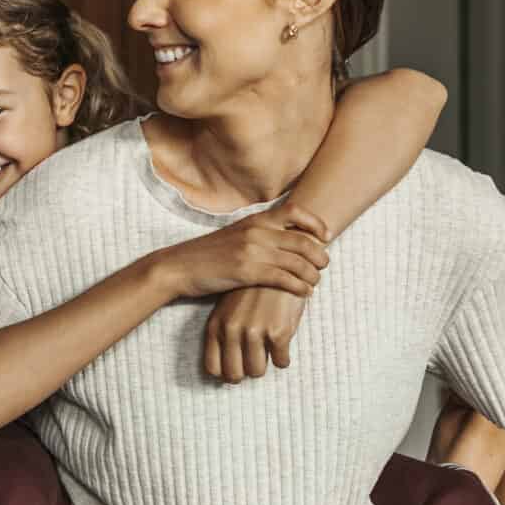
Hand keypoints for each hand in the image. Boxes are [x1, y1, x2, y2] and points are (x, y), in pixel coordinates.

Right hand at [157, 204, 329, 301]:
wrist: (180, 266)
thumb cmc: (208, 254)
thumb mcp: (236, 234)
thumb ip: (260, 234)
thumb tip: (284, 241)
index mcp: (255, 219)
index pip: (296, 211)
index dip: (316, 223)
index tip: (325, 237)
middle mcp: (257, 231)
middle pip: (303, 240)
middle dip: (320, 255)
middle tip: (323, 266)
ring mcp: (252, 251)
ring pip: (298, 262)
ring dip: (313, 275)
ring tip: (315, 283)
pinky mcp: (247, 272)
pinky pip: (284, 279)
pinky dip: (300, 287)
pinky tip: (304, 293)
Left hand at [204, 286, 310, 381]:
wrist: (279, 265)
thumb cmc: (252, 290)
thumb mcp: (227, 308)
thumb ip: (223, 333)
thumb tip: (223, 368)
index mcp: (216, 326)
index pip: (213, 368)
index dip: (226, 373)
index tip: (237, 367)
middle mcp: (232, 330)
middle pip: (235, 375)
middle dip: (245, 371)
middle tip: (255, 361)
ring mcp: (255, 331)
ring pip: (257, 371)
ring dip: (264, 365)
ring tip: (268, 351)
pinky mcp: (278, 332)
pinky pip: (281, 362)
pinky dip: (283, 358)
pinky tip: (283, 345)